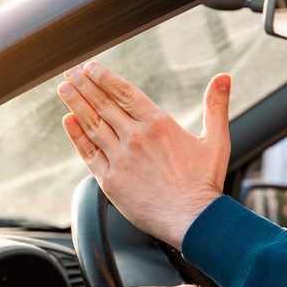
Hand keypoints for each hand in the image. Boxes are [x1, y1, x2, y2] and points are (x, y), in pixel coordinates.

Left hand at [58, 62, 230, 247]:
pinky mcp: (110, 181)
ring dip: (76, 104)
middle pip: (104, 104)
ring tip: (63, 89)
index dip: (105, 77)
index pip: (125, 93)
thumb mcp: (216, 140)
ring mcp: (121, 159)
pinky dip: (76, 135)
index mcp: (159, 125)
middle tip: (70, 72)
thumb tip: (223, 78)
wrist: (193, 220)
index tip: (91, 67)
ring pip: (92, 124)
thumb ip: (216, 107)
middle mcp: (136, 138)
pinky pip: (89, 153)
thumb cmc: (205, 183)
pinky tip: (68, 122)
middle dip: (84, 85)